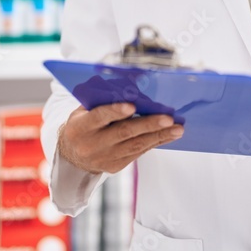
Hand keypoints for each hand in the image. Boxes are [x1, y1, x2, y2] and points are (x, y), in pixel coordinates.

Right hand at [57, 103, 183, 174]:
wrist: (72, 156)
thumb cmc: (83, 123)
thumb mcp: (84, 110)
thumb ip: (103, 99)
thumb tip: (132, 84)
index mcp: (80, 127)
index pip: (99, 117)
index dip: (115, 111)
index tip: (132, 106)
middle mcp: (92, 145)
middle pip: (123, 133)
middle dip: (148, 125)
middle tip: (168, 119)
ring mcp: (104, 158)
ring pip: (135, 146)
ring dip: (159, 136)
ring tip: (178, 129)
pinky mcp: (115, 167)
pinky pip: (138, 153)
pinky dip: (154, 143)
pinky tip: (168, 135)